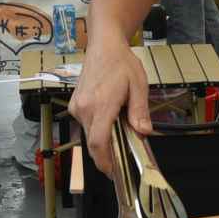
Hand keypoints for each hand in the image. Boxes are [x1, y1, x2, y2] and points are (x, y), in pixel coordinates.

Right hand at [72, 42, 151, 173]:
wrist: (103, 46)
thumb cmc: (121, 62)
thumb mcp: (138, 85)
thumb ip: (140, 111)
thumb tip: (143, 132)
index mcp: (101, 104)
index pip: (98, 142)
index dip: (105, 161)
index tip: (113, 171)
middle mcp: (84, 108)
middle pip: (93, 143)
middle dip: (106, 154)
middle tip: (120, 161)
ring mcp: (77, 106)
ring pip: (89, 134)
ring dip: (102, 140)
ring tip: (119, 133)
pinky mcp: (75, 105)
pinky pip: (85, 124)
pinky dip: (97, 128)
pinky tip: (109, 121)